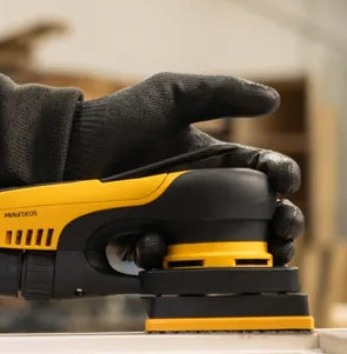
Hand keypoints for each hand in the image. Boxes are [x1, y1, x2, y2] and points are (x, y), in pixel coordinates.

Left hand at [64, 73, 302, 264]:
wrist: (69, 148)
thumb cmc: (117, 119)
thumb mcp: (169, 95)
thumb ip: (218, 91)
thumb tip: (272, 99)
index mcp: (214, 162)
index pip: (262, 173)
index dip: (281, 178)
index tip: (283, 183)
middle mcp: (200, 196)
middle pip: (255, 218)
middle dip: (280, 226)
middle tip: (283, 230)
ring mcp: (174, 222)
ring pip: (221, 248)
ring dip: (245, 256)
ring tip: (254, 254)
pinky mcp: (146, 243)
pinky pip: (168, 261)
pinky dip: (171, 259)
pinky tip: (162, 244)